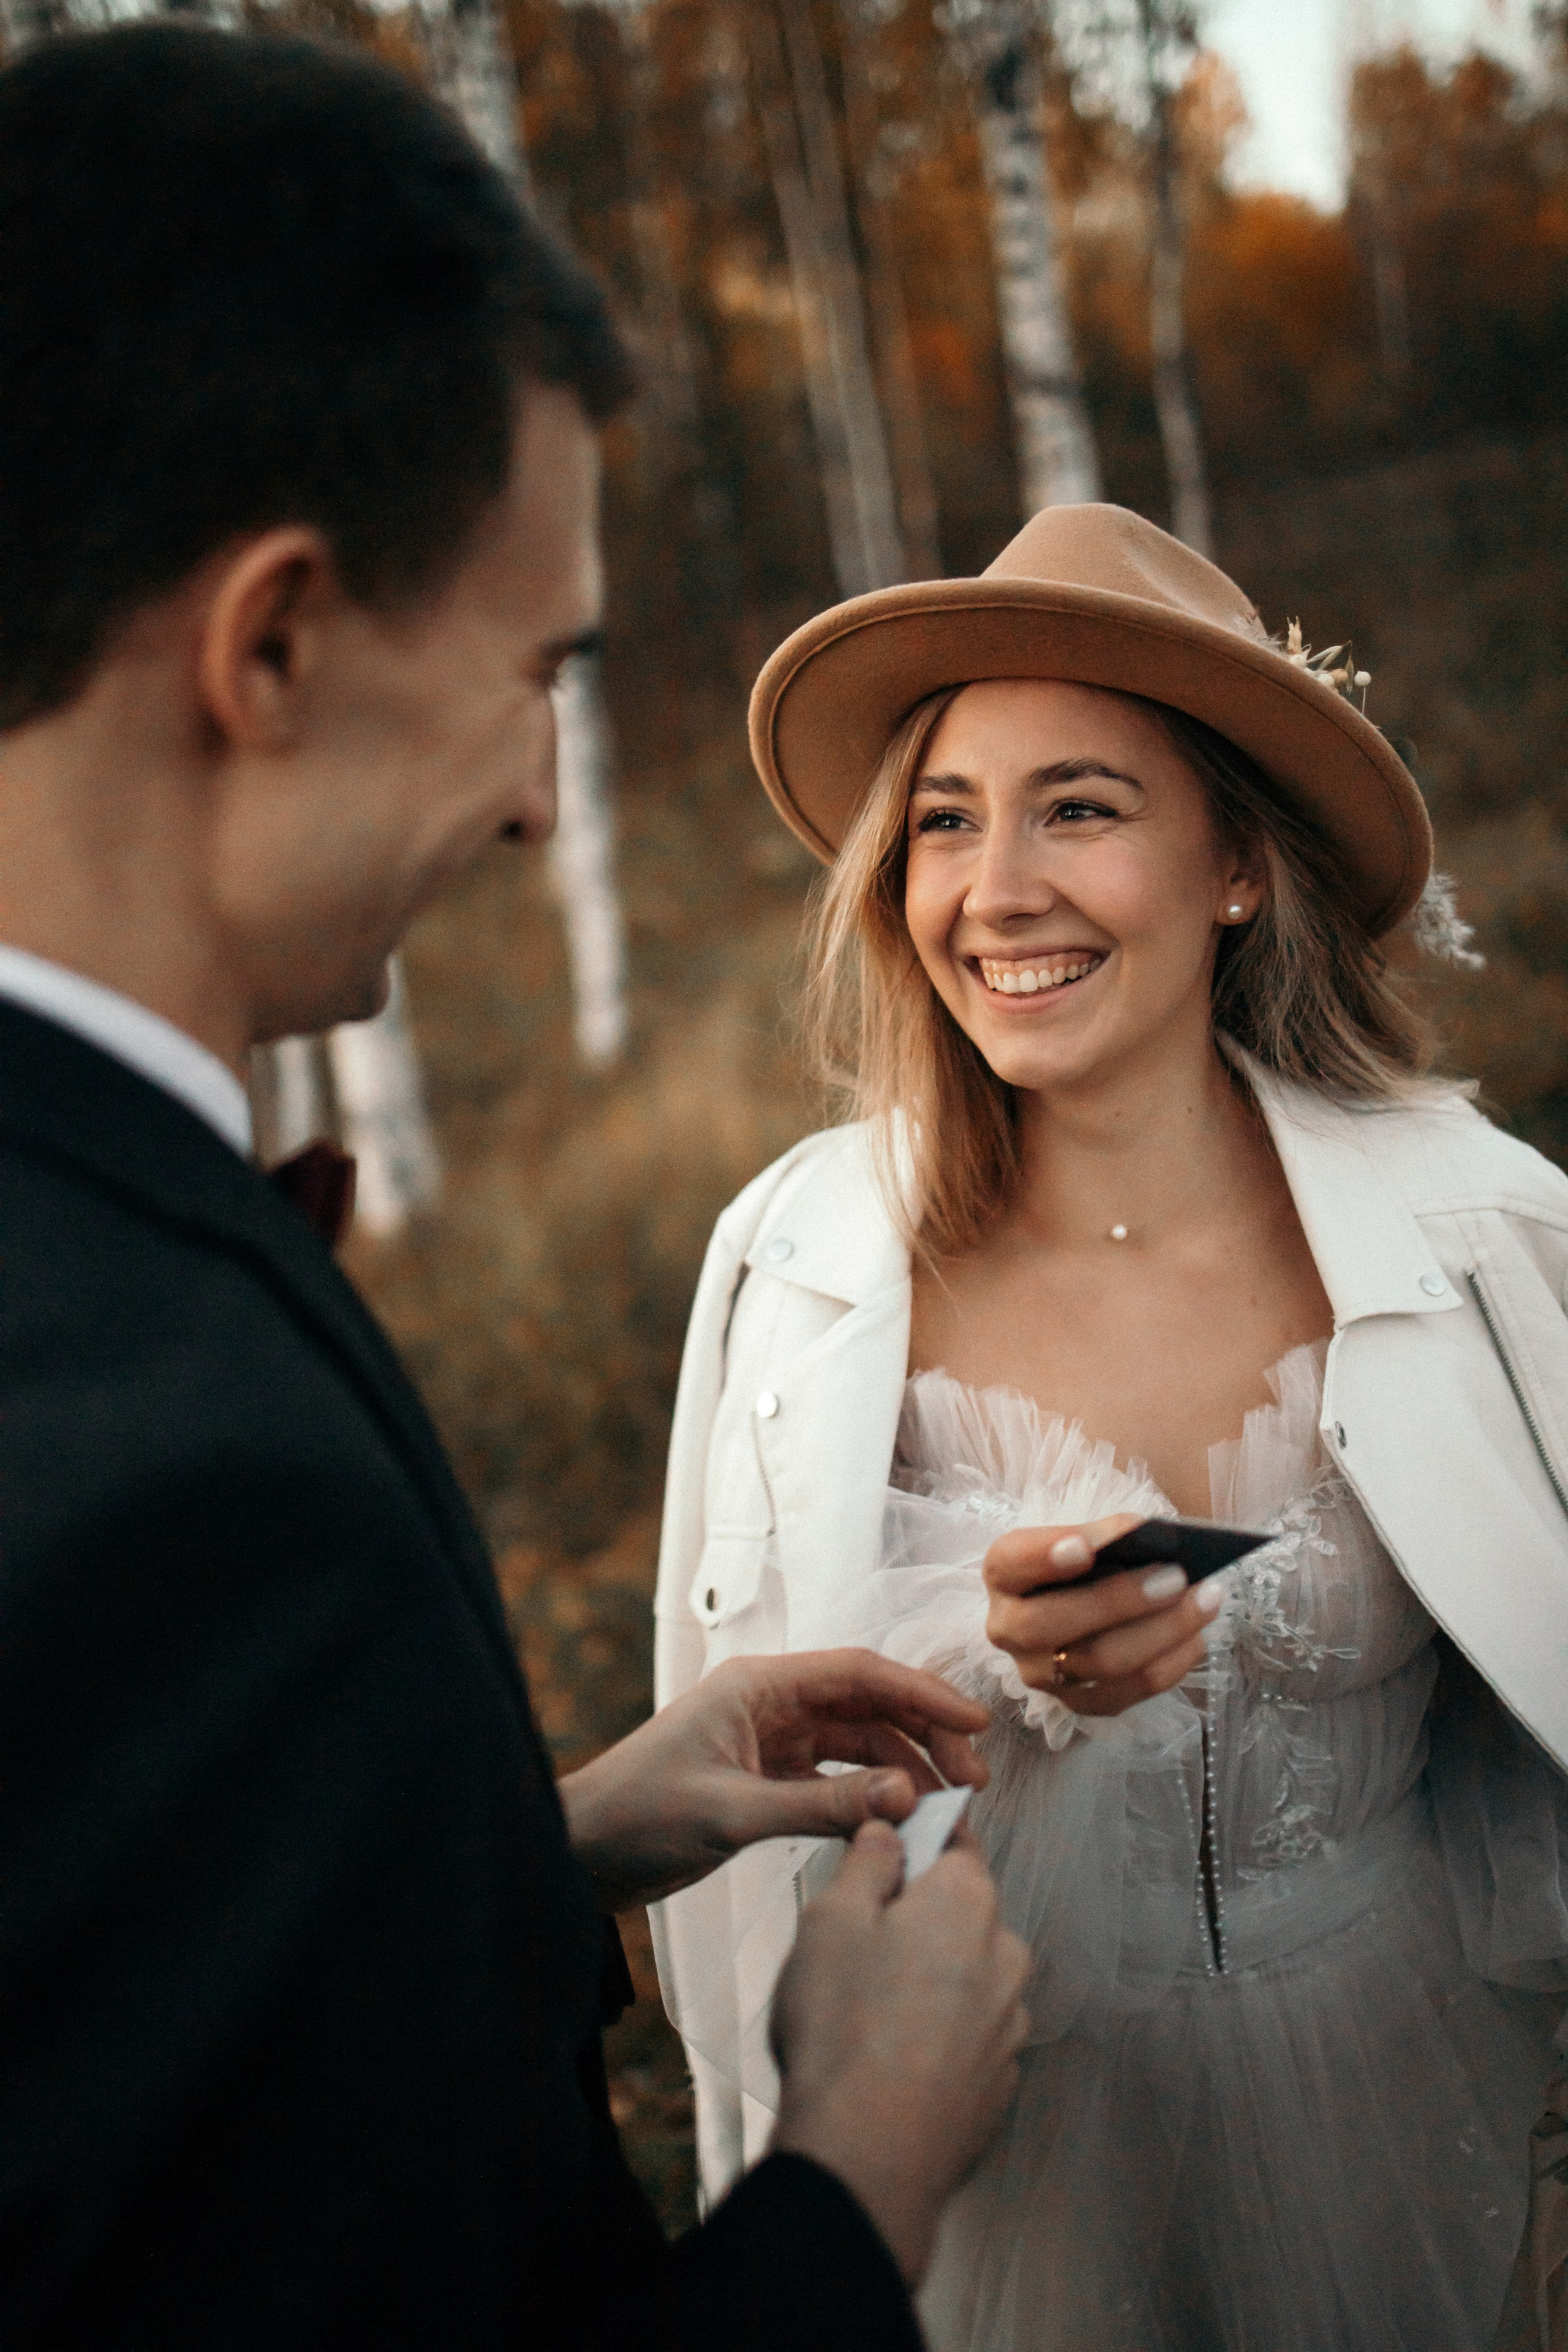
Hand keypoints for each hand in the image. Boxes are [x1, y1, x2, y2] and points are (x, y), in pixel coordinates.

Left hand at [556, 1649, 989, 1911]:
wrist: (583, 1855)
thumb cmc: (638, 1817)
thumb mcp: (731, 1812)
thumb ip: (820, 1806)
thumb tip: (906, 1797)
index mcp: (758, 1685)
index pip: (859, 1673)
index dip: (922, 1693)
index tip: (973, 1723)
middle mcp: (769, 1703)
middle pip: (867, 1706)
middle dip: (924, 1735)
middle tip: (972, 1780)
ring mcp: (769, 1740)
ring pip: (857, 1743)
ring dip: (903, 1768)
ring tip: (947, 1806)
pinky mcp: (765, 1777)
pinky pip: (834, 1777)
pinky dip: (869, 1794)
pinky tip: (898, 1819)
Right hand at [771, 1820, 1029, 2285]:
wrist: (865, 2160)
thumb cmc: (842, 2029)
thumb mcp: (829, 1919)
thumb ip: (867, 1861)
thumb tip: (889, 1831)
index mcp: (968, 1902)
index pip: (956, 1841)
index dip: (917, 1839)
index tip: (884, 1852)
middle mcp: (1006, 1956)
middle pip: (962, 1913)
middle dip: (918, 1920)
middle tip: (857, 1950)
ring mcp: (1010, 2026)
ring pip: (968, 1978)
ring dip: (930, 1983)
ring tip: (867, 2016)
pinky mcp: (1000, 2085)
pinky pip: (970, 2039)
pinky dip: (938, 2040)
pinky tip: (891, 2062)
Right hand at [984, 1512, 1225, 1717]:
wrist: (1081, 1602)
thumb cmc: (1085, 1561)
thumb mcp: (1084, 1536)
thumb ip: (1106, 1535)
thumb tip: (1151, 1539)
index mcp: (1003, 1573)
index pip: (1012, 1563)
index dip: (1045, 1557)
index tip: (1085, 1548)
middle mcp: (1008, 1628)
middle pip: (1053, 1623)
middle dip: (1121, 1599)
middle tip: (1176, 1576)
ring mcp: (1041, 1674)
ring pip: (1099, 1663)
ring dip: (1162, 1631)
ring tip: (1206, 1598)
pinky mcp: (1079, 1703)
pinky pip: (1129, 1692)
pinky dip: (1171, 1663)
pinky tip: (1198, 1636)